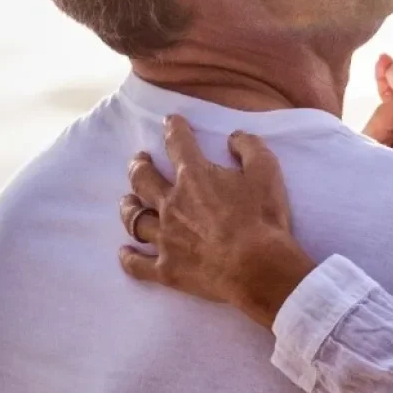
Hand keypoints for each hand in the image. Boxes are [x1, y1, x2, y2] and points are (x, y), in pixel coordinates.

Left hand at [118, 116, 313, 328]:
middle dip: (139, 166)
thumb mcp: (267, 173)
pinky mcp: (167, 269)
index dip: (174, 128)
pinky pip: (138, 264)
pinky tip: (126, 253)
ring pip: (134, 219)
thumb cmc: (264, 221)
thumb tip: (234, 137)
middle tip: (140, 161)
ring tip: (129, 203)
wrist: (259, 269)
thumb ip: (250, 147)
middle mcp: (171, 203)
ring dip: (129, 208)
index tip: (171, 122)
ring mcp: (166, 238)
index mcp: (194, 177)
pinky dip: (129, 258)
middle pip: (142, 179)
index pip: (178, 143)